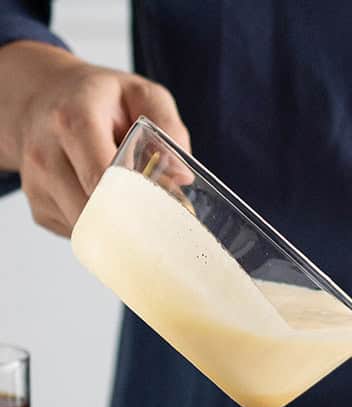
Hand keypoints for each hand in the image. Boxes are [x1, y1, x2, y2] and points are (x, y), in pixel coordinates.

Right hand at [0, 41, 189, 236]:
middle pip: (94, 211)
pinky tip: (107, 205)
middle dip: (132, 222)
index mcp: (73, 120)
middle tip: (160, 220)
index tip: (163, 208)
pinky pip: (79, 234)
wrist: (39, 97)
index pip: (102, 177)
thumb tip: (181, 177)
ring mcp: (36, 185)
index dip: (136, 199)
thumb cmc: (99, 100)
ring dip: (118, 228)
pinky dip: (101, 228)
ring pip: (88, 229)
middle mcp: (45, 153)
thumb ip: (167, 127)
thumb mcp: (141, 93)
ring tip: (134, 207)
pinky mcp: (38, 208)